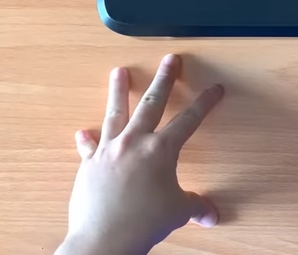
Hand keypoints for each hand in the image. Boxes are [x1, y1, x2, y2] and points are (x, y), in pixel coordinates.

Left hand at [56, 54, 223, 254]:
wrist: (104, 239)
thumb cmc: (144, 223)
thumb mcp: (178, 212)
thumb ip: (195, 206)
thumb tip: (211, 215)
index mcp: (161, 150)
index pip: (190, 120)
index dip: (205, 103)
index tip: (214, 89)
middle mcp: (135, 142)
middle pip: (152, 102)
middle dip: (164, 79)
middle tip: (170, 60)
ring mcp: (109, 150)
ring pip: (115, 113)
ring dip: (118, 91)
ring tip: (118, 72)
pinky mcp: (89, 165)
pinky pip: (89, 147)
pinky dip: (87, 140)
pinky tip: (83, 132)